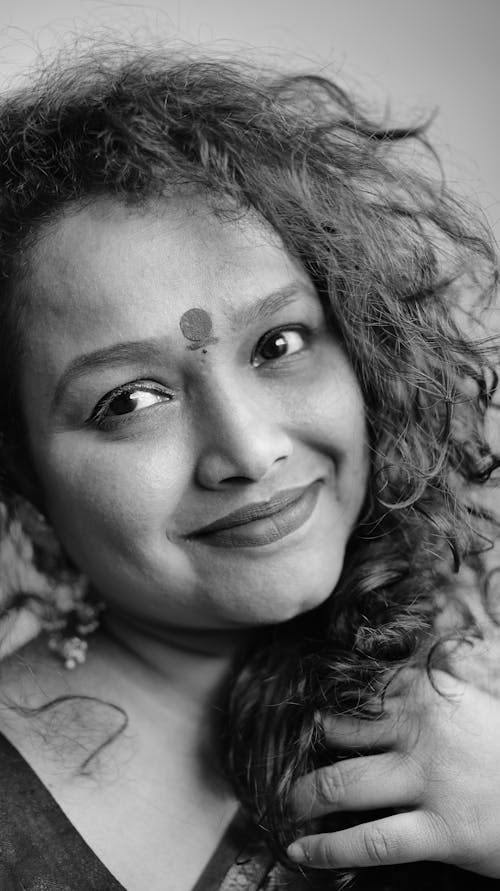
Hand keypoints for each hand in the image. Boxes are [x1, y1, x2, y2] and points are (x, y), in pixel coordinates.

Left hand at [287, 669, 499, 876]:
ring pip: (342, 785)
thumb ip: (427, 694)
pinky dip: (326, 847)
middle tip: (288, 759)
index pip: (362, 693)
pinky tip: (301, 850)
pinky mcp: (440, 831)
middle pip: (341, 734)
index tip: (306, 717)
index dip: (329, 706)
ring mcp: (428, 780)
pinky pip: (368, 841)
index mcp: (429, 695)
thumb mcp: (472, 704)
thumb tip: (387, 688)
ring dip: (304, 796)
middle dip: (309, 748)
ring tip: (288, 803)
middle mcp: (421, 731)